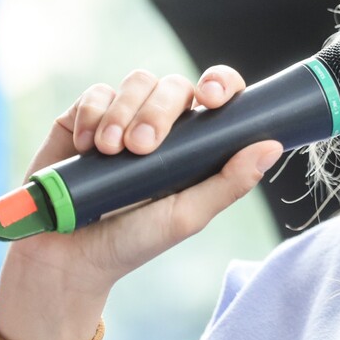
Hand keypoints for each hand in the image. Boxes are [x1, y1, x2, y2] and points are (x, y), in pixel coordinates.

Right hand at [0, 66, 281, 339]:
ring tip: (111, 151)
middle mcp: (163, 123)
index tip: (211, 98)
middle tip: (140, 147)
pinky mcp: (85, 119)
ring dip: (124, 113)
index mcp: (196, 142)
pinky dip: (92, 115)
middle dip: (159, 111)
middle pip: (174, 85)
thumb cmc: (134, 240)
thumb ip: (229, 182)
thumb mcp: (187, 216)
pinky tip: (87, 147)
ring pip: (137, 82)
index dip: (219, 83)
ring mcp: (123, 116)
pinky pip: (95, 94)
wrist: (67, 258)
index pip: (218, 94)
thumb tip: (273, 146)